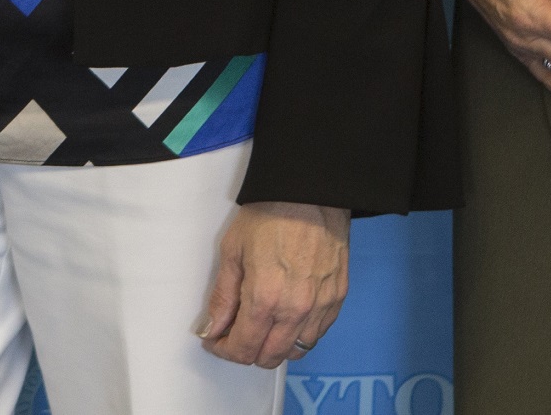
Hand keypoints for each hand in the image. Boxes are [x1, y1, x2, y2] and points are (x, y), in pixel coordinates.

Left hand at [198, 200, 349, 367]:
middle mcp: (295, 311)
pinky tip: (286, 318)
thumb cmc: (269, 215)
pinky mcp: (338, 298)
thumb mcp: (233, 251)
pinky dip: (299, 335)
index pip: (243, 349)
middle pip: (269, 357)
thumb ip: (223, 296)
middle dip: (247, 352)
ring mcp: (320, 307)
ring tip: (261, 326)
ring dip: (274, 347)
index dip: (224, 350)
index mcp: (265, 300)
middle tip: (235, 333)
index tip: (216, 341)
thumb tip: (212, 328)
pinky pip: (317, 334)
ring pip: (295, 350)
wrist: (310, 193)